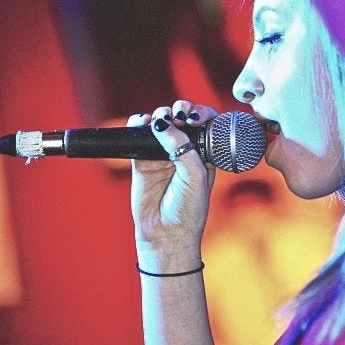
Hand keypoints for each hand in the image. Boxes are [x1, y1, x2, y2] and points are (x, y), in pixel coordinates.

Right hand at [129, 101, 216, 258]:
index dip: (201, 113)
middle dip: (182, 109)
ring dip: (162, 114)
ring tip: (162, 120)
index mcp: (205, 153)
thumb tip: (163, 125)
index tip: (195, 116)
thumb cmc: (188, 210)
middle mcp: (184, 150)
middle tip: (180, 115)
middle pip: (182, 118)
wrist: (166, 234)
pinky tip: (143, 124)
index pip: (206, 123)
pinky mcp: (141, 160)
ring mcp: (162, 154)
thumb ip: (183, 148)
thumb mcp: (195, 177)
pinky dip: (138, 124)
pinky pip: (138, 134)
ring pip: (161, 122)